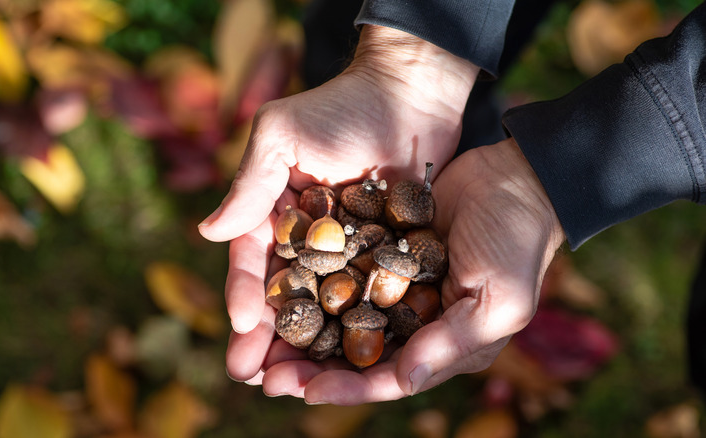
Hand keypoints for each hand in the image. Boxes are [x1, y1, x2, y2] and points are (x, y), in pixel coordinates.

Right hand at [198, 25, 479, 381]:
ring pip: (321, 307)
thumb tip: (207, 233)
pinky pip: (366, 297)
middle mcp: (307, 239)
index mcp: (275, 213)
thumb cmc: (342, 107)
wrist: (410, 95)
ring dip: (305, 346)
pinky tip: (347, 361)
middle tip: (253, 376)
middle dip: (266, 337)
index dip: (245, 296)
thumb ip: (249, 184)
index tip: (241, 329)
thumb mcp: (280, 136)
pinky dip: (354, 330)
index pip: (253, 262)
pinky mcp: (383, 255)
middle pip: (283, 296)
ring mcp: (346, 251)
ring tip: (292, 384)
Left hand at [260, 137, 565, 403]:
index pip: (387, 377)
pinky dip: (314, 281)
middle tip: (263, 374)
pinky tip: (280, 283)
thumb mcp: (497, 300)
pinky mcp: (383, 251)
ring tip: (259, 335)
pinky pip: (343, 271)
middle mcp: (415, 321)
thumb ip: (450, 343)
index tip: (302, 390)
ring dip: (303, 327)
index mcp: (443, 345)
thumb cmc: (517, 243)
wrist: (515, 176)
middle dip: (309, 365)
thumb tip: (402, 384)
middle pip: (354, 353)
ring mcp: (396, 285)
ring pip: (340, 315)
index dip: (346, 387)